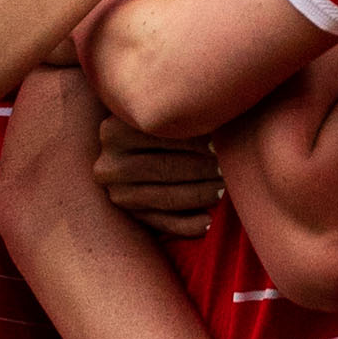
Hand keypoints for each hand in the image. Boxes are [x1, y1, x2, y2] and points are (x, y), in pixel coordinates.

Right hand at [96, 117, 222, 240]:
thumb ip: (174, 116)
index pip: (160, 136)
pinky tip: (207, 222)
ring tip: (225, 189)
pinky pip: (163, 224)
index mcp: (113, 132)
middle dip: (202, 169)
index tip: (221, 142)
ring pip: (166, 198)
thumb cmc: (159, 127)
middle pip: (164, 168)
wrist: (136, 153)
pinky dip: (187, 225)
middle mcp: (109, 165)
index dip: (194, 140)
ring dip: (201, 195)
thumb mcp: (156, 114)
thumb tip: (212, 112)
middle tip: (228, 168)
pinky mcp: (130, 217)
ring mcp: (117, 195)